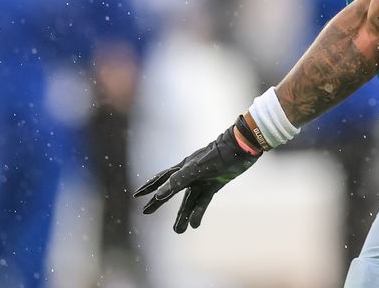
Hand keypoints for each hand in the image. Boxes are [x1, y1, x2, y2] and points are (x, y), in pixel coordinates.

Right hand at [134, 116, 261, 232]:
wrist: (242, 147)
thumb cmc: (218, 154)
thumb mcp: (196, 168)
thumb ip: (178, 181)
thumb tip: (159, 195)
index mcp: (183, 167)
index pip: (162, 178)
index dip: (150, 186)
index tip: (137, 195)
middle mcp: (191, 174)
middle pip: (171, 191)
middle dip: (159, 202)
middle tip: (147, 212)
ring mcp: (203, 179)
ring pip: (188, 200)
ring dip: (182, 215)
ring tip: (178, 231)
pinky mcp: (215, 184)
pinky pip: (203, 201)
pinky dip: (199, 212)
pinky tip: (195, 225)